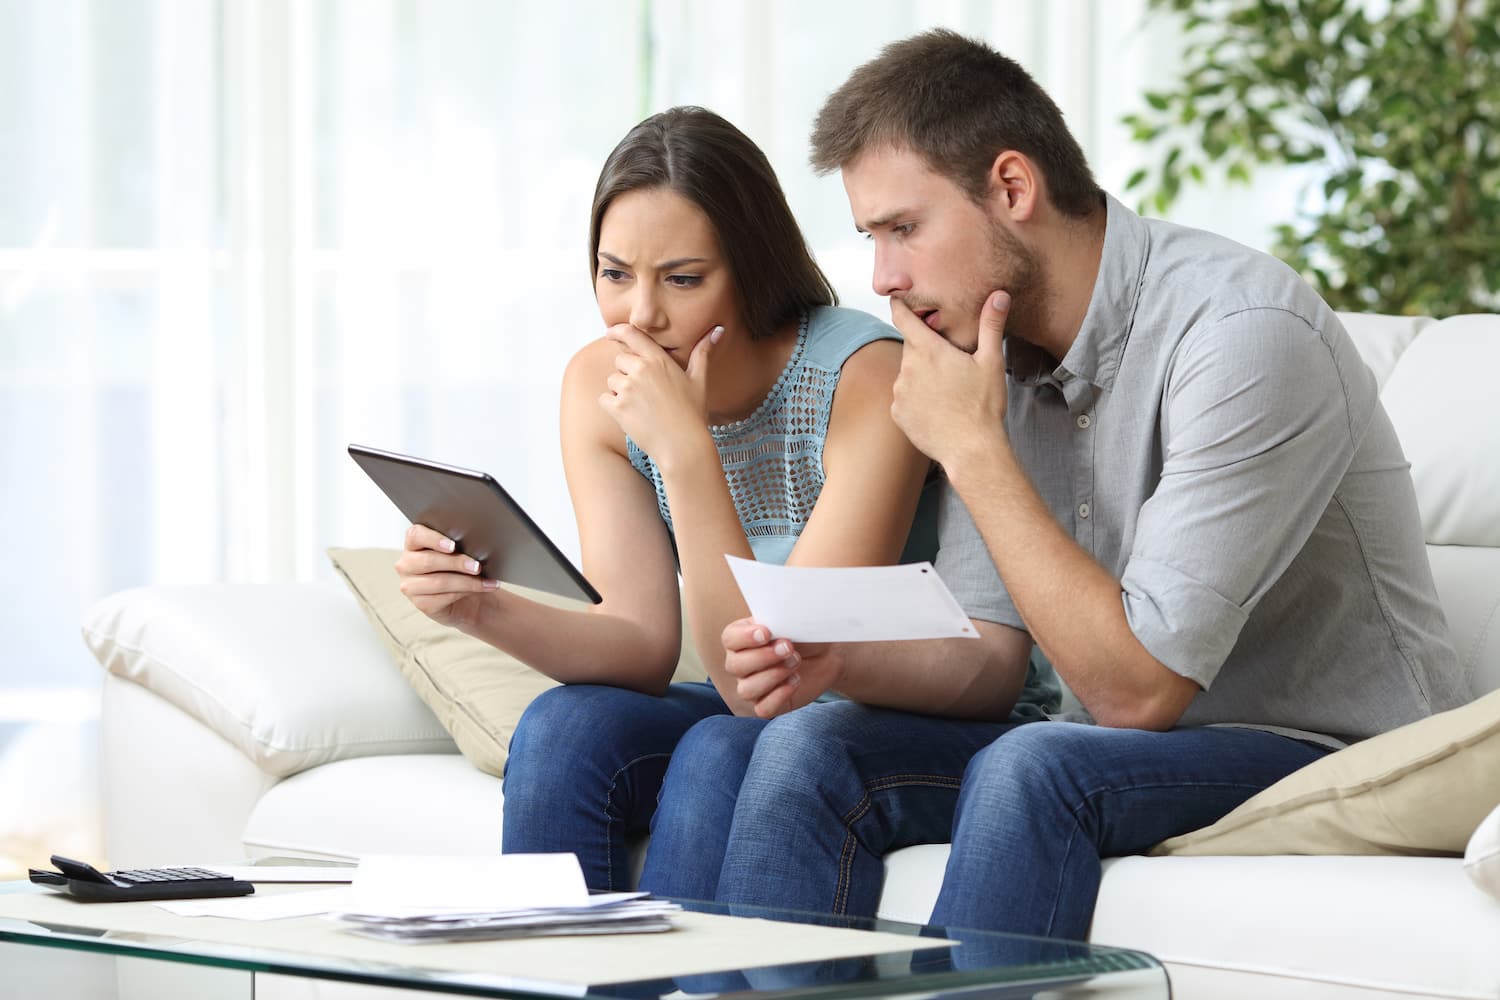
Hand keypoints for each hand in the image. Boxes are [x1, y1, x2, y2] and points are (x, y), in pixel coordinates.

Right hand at [394, 523, 498, 630]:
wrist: (467, 597)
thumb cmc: (460, 569)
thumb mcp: (459, 553)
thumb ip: (458, 546)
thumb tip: (475, 545)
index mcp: (413, 544)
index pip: (416, 535)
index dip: (433, 539)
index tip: (453, 546)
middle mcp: (407, 564)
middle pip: (429, 561)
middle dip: (457, 563)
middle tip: (477, 566)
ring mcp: (411, 586)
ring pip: (440, 582)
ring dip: (467, 581)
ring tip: (485, 581)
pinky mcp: (421, 604)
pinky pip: (444, 597)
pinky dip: (466, 592)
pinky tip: (481, 588)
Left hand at [599, 323, 721, 465]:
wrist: (683, 446)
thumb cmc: (692, 414)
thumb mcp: (699, 380)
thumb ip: (702, 353)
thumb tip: (717, 330)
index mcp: (658, 360)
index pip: (632, 334)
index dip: (618, 331)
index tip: (611, 333)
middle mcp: (641, 370)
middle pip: (619, 360)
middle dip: (626, 372)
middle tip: (645, 392)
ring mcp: (628, 388)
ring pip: (611, 381)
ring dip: (620, 391)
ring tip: (641, 407)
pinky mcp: (618, 407)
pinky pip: (604, 399)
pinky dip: (612, 407)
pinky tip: (631, 416)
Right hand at [721, 619, 841, 718]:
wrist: (826, 654)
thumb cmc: (804, 633)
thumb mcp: (792, 619)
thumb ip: (779, 616)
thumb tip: (773, 617)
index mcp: (741, 637)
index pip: (729, 639)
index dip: (745, 638)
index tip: (767, 632)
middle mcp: (741, 664)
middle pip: (735, 666)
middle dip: (763, 657)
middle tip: (789, 647)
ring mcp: (752, 686)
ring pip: (746, 690)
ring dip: (773, 676)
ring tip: (796, 663)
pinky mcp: (767, 705)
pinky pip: (762, 709)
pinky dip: (779, 696)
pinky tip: (795, 681)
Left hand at [889, 291, 1010, 468]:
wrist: (971, 449)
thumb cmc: (983, 406)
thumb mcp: (991, 362)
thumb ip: (991, 325)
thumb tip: (999, 295)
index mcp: (929, 351)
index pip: (904, 318)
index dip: (900, 306)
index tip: (897, 299)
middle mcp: (908, 369)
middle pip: (911, 348)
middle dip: (925, 349)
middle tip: (948, 361)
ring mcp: (900, 393)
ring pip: (908, 374)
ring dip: (921, 375)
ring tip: (947, 390)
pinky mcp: (898, 414)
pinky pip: (904, 398)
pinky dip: (916, 398)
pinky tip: (937, 407)